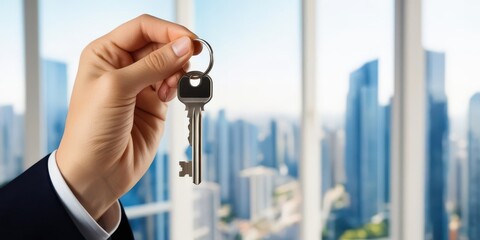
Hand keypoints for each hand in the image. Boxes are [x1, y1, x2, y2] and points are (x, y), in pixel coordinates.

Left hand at [56, 14, 199, 219]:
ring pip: (170, 64)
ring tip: (172, 85)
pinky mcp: (155, 103)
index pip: (143, 28)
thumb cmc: (91, 130)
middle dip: (176, 50)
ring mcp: (140, 85)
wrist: (97, 172)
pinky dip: (178, 86)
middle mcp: (123, 66)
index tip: (189, 40)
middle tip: (191, 59)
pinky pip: (174, 84)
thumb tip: (184, 45)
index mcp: (105, 53)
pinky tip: (169, 95)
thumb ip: (153, 64)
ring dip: (178, 70)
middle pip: (160, 44)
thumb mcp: (118, 88)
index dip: (168, 31)